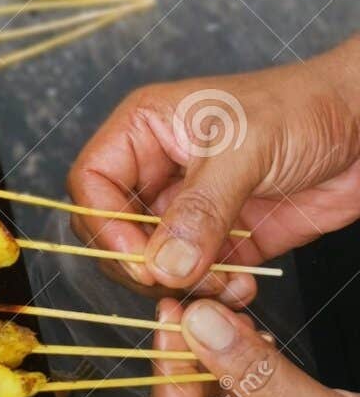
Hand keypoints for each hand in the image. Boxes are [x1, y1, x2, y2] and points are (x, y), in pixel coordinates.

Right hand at [67, 40, 359, 300]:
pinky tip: (244, 285)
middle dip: (143, 262)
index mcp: (144, 129)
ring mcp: (192, 207)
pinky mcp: (227, 238)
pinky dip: (215, 291)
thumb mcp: (245, 148)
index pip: (92, 183)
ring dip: (184, 283)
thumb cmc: (304, 105)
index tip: (138, 258)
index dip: (104, 224)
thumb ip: (200, 207)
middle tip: (178, 279)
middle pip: (115, 229)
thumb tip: (163, 263)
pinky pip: (199, 277)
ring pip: (157, 261)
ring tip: (225, 282)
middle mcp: (159, 168)